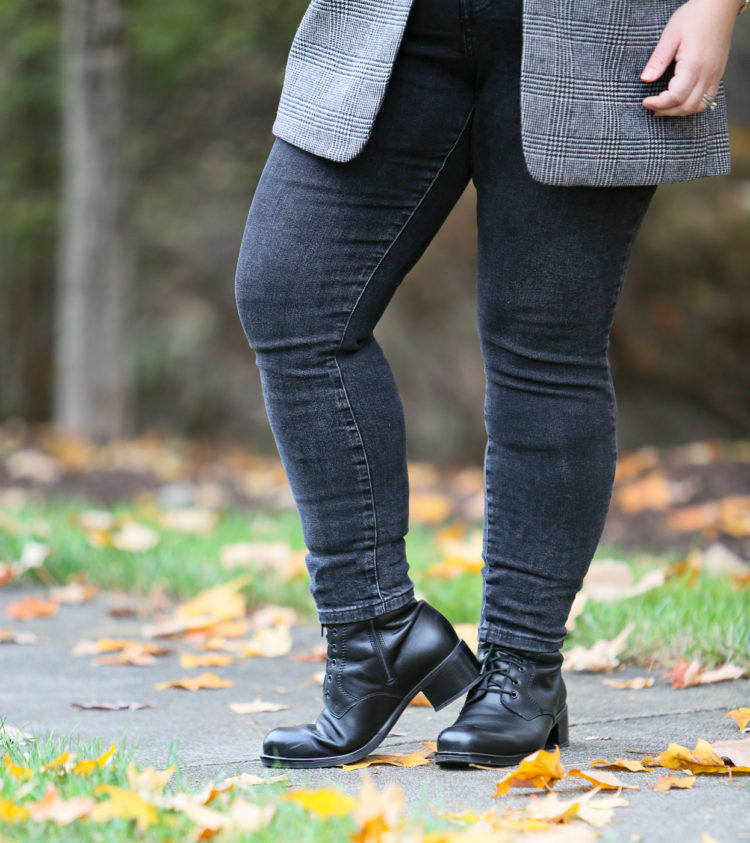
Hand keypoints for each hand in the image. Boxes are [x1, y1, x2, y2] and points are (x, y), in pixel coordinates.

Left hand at [640, 0, 737, 116]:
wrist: (719, 5)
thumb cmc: (694, 16)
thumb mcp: (670, 35)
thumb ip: (658, 59)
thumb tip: (645, 79)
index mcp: (694, 64)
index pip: (676, 96)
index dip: (658, 103)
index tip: (645, 101)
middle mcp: (707, 73)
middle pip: (687, 106)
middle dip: (667, 110)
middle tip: (651, 106)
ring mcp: (715, 74)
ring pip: (699, 106)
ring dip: (679, 111)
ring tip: (663, 108)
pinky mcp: (718, 73)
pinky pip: (708, 99)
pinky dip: (692, 105)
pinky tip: (680, 101)